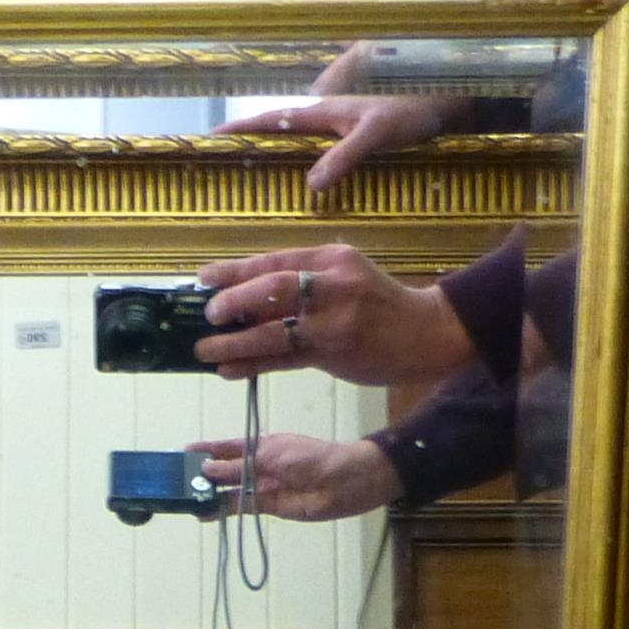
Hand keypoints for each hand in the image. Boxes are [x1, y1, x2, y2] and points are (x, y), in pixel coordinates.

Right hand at [187, 433, 399, 522]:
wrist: (345, 481)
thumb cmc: (312, 458)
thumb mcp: (271, 456)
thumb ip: (239, 465)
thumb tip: (207, 470)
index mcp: (261, 446)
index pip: (226, 447)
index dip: (206, 450)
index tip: (183, 453)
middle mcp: (259, 466)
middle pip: (225, 470)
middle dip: (204, 474)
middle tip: (178, 482)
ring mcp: (263, 486)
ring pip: (230, 490)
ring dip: (211, 495)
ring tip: (187, 499)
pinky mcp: (270, 507)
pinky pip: (242, 508)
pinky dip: (224, 510)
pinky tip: (206, 512)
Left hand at [191, 244, 473, 386]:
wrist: (425, 332)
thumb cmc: (378, 303)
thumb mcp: (344, 276)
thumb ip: (303, 281)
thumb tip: (244, 294)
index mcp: (331, 258)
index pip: (275, 261)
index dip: (235, 271)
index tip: (203, 278)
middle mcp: (332, 285)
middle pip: (274, 289)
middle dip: (234, 300)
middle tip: (209, 314)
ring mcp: (334, 321)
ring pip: (275, 330)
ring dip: (235, 342)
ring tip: (205, 349)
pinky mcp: (335, 353)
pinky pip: (284, 360)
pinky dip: (253, 365)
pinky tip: (229, 369)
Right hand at [235, 43, 474, 192]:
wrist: (448, 95)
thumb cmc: (412, 109)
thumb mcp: (376, 134)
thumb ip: (343, 158)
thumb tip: (310, 186)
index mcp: (323, 111)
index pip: (272, 120)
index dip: (241, 128)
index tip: (212, 137)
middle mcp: (326, 113)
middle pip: (277, 126)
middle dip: (249, 138)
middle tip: (223, 157)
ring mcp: (338, 121)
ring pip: (296, 134)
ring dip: (273, 146)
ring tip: (250, 167)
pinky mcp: (352, 130)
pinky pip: (316, 143)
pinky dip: (300, 154)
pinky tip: (300, 172)